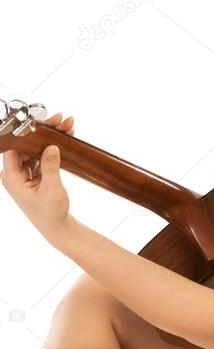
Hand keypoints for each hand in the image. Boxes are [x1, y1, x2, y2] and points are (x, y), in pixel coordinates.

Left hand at [0, 111, 75, 242]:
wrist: (58, 228)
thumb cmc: (51, 213)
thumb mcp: (52, 189)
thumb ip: (51, 167)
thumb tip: (52, 146)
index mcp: (11, 178)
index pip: (14, 147)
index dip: (27, 132)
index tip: (42, 122)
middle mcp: (14, 174)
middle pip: (25, 144)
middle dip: (44, 132)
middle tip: (60, 120)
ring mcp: (24, 174)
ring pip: (34, 149)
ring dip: (50, 138)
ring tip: (67, 127)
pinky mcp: (33, 175)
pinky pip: (41, 156)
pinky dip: (52, 148)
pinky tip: (64, 139)